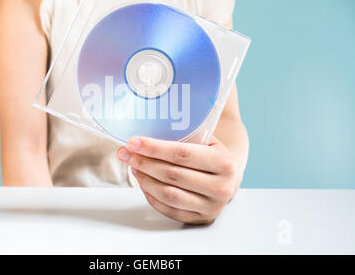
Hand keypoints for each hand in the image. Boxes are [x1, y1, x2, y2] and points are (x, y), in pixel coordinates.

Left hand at [116, 136, 240, 224]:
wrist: (228, 177)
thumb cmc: (210, 154)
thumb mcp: (205, 139)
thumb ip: (182, 136)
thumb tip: (143, 137)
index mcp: (224, 162)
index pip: (182, 154)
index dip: (154, 148)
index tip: (134, 142)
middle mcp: (222, 187)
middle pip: (172, 174)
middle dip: (144, 162)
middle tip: (126, 153)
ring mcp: (212, 207)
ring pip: (168, 194)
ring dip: (145, 179)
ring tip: (134, 166)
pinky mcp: (200, 219)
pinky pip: (168, 209)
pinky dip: (151, 196)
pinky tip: (143, 182)